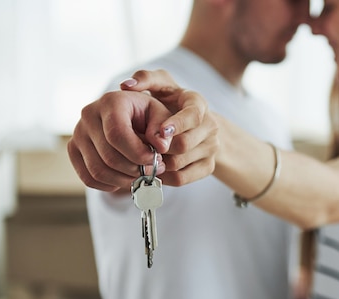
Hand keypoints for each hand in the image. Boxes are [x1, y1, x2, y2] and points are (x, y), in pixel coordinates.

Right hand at [68, 71, 217, 191]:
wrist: (129, 116)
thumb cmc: (148, 116)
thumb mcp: (162, 117)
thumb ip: (164, 130)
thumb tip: (161, 146)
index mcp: (111, 102)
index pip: (118, 135)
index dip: (139, 154)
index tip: (158, 161)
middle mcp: (89, 115)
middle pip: (109, 156)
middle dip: (136, 170)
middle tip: (155, 170)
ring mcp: (78, 133)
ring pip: (98, 170)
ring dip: (125, 180)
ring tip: (143, 175)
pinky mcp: (73, 149)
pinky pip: (88, 177)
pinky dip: (109, 185)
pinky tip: (126, 179)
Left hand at [119, 69, 218, 186]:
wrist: (193, 125)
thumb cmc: (170, 102)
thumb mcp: (161, 85)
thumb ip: (146, 79)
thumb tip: (127, 85)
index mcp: (198, 103)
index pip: (193, 116)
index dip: (176, 125)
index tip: (160, 131)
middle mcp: (210, 126)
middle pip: (184, 145)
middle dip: (159, 148)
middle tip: (139, 148)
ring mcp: (211, 148)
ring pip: (179, 164)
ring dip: (157, 163)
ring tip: (141, 158)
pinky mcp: (208, 167)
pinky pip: (182, 178)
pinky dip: (163, 177)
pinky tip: (151, 169)